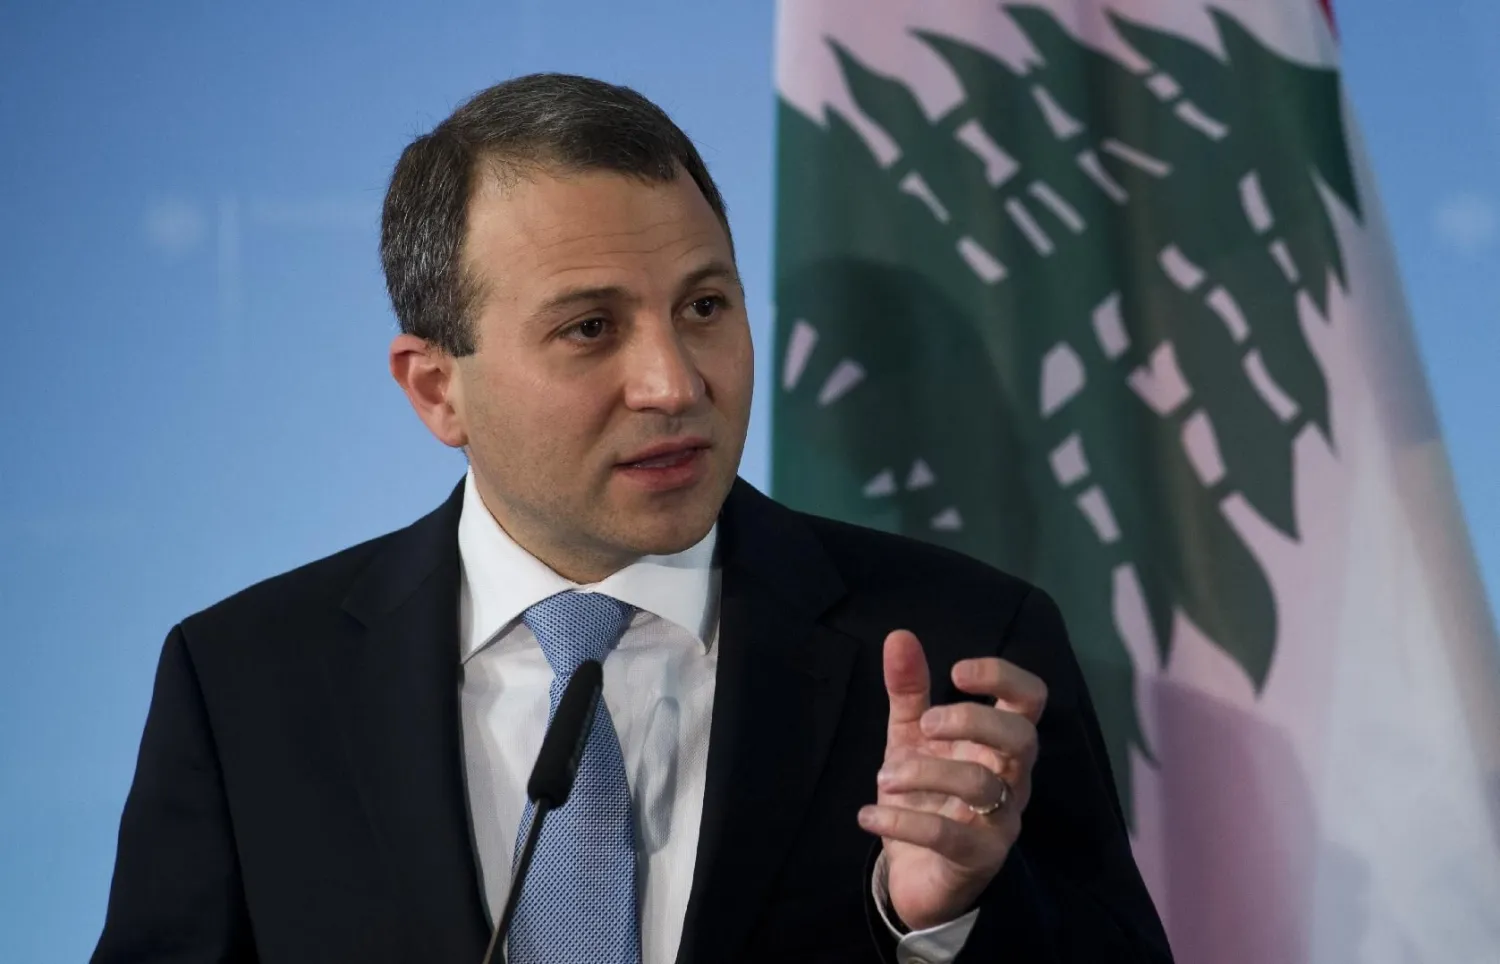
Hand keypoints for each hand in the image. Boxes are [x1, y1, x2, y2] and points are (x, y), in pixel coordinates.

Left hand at [858, 630, 1046, 930]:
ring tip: (884, 776)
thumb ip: (908, 691)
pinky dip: (903, 821)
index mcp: (998, 742)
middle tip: (925, 726)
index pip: (1031, 699)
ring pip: (982, 785)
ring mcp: (1001, 822)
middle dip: (971, 721)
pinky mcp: (979, 859)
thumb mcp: (911, 738)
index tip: (956, 671)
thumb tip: (898, 636)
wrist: (916, 874)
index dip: (1002, 676)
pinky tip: (868, 814)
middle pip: (1022, 737)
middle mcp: (1011, 779)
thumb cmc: (925, 795)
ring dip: (925, 772)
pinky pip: (949, 837)